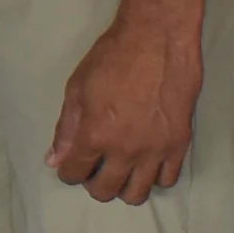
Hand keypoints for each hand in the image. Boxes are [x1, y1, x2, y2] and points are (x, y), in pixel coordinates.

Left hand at [46, 6, 203, 205]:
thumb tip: (54, 160)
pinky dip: (154, 177)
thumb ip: (66, 129)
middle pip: (105, 190)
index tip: (72, 164)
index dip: (68, 171)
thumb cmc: (112, 57)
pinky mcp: (180, 144)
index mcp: (95, 135)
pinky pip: (168, 179)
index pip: (73, 173)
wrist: (158, 39)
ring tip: (121, 170)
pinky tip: (147, 164)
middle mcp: (125, 151)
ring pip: (138, 194)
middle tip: (95, 168)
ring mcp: (155, 150)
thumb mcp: (77, 88)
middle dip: (93, 184)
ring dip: (124, 187)